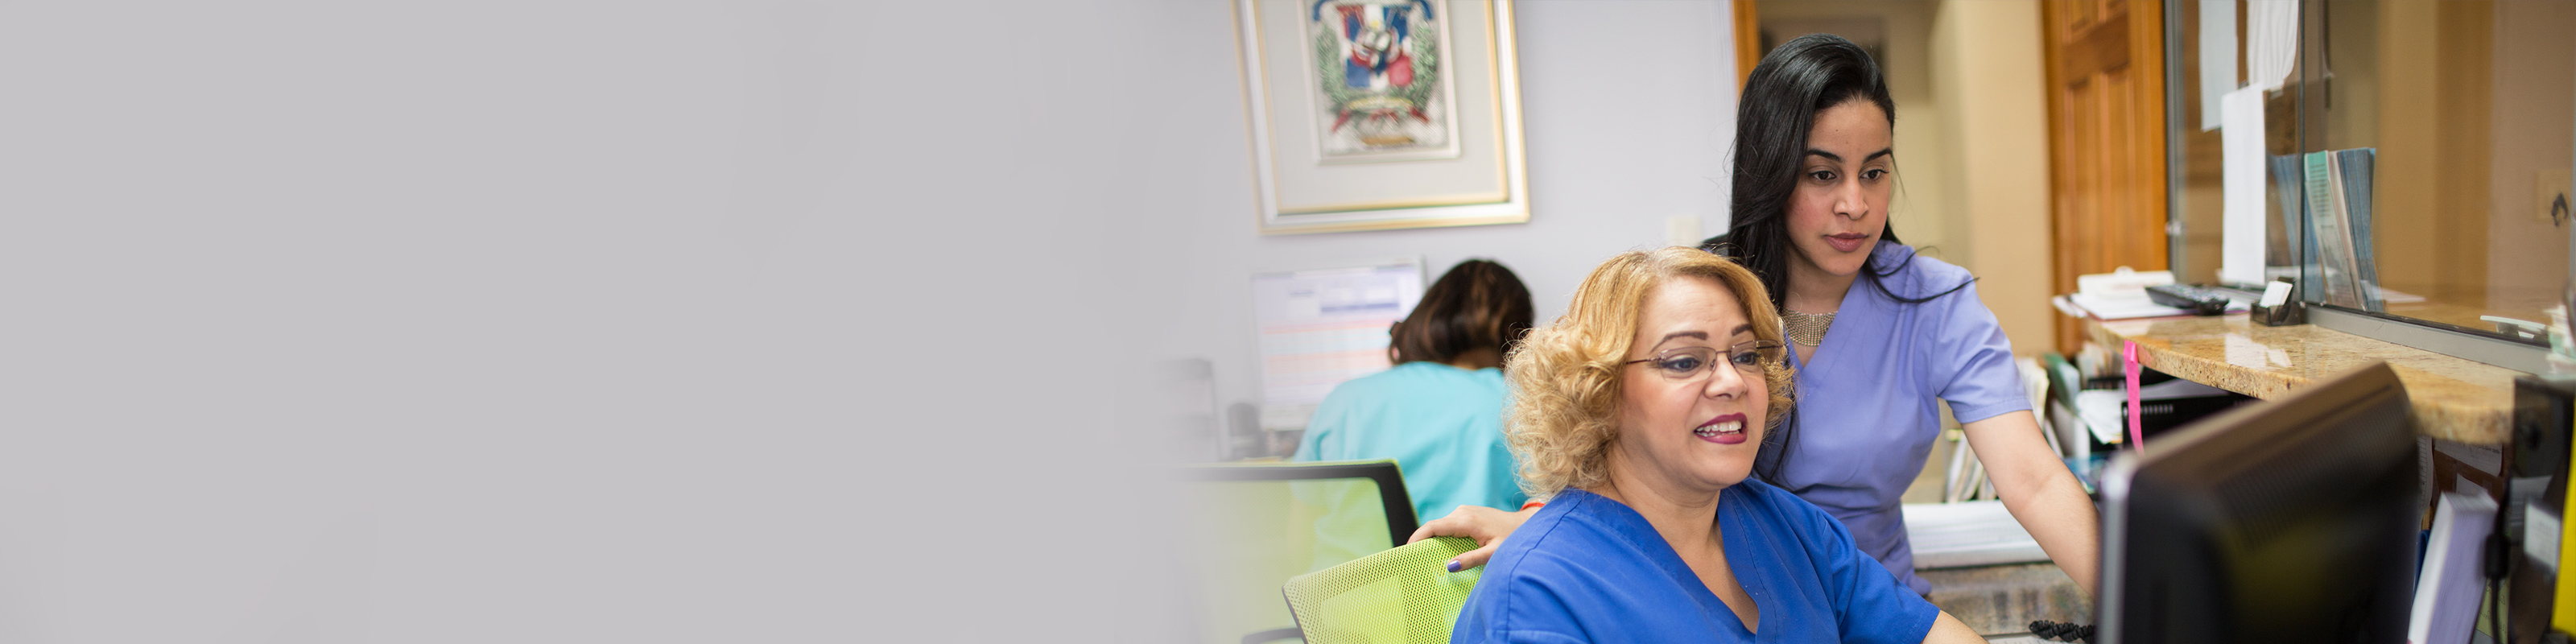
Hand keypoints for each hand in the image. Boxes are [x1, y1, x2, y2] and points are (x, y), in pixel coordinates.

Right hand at [1406, 504, 1535, 570]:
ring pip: (1441, 526)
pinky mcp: (1466, 513)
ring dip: (1433, 539)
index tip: (1406, 550)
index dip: (1417, 537)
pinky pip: (1448, 525)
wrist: (1525, 525)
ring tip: (1426, 556)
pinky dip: (1442, 536)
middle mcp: (1462, 512)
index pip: (1433, 526)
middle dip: (1423, 541)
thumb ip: (1471, 560)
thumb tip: (1449, 567)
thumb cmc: (1513, 539)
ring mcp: (1464, 511)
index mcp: (1466, 520)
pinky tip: (1443, 549)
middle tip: (1413, 559)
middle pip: (1434, 527)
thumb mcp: (1493, 553)